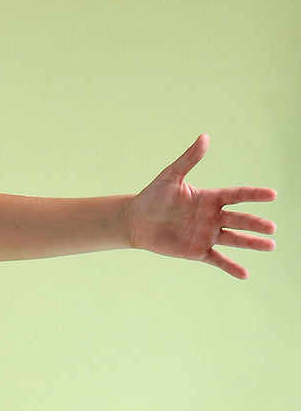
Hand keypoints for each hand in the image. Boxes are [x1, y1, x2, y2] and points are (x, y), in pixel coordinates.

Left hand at [126, 135, 276, 278]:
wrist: (137, 221)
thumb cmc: (153, 196)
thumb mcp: (171, 176)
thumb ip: (189, 159)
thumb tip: (204, 137)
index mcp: (211, 197)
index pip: (238, 195)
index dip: (255, 195)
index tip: (272, 195)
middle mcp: (213, 216)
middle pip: (240, 219)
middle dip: (256, 224)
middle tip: (272, 228)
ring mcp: (207, 235)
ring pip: (234, 239)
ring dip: (252, 243)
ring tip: (271, 245)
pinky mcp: (197, 252)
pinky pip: (217, 259)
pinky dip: (230, 266)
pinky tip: (245, 274)